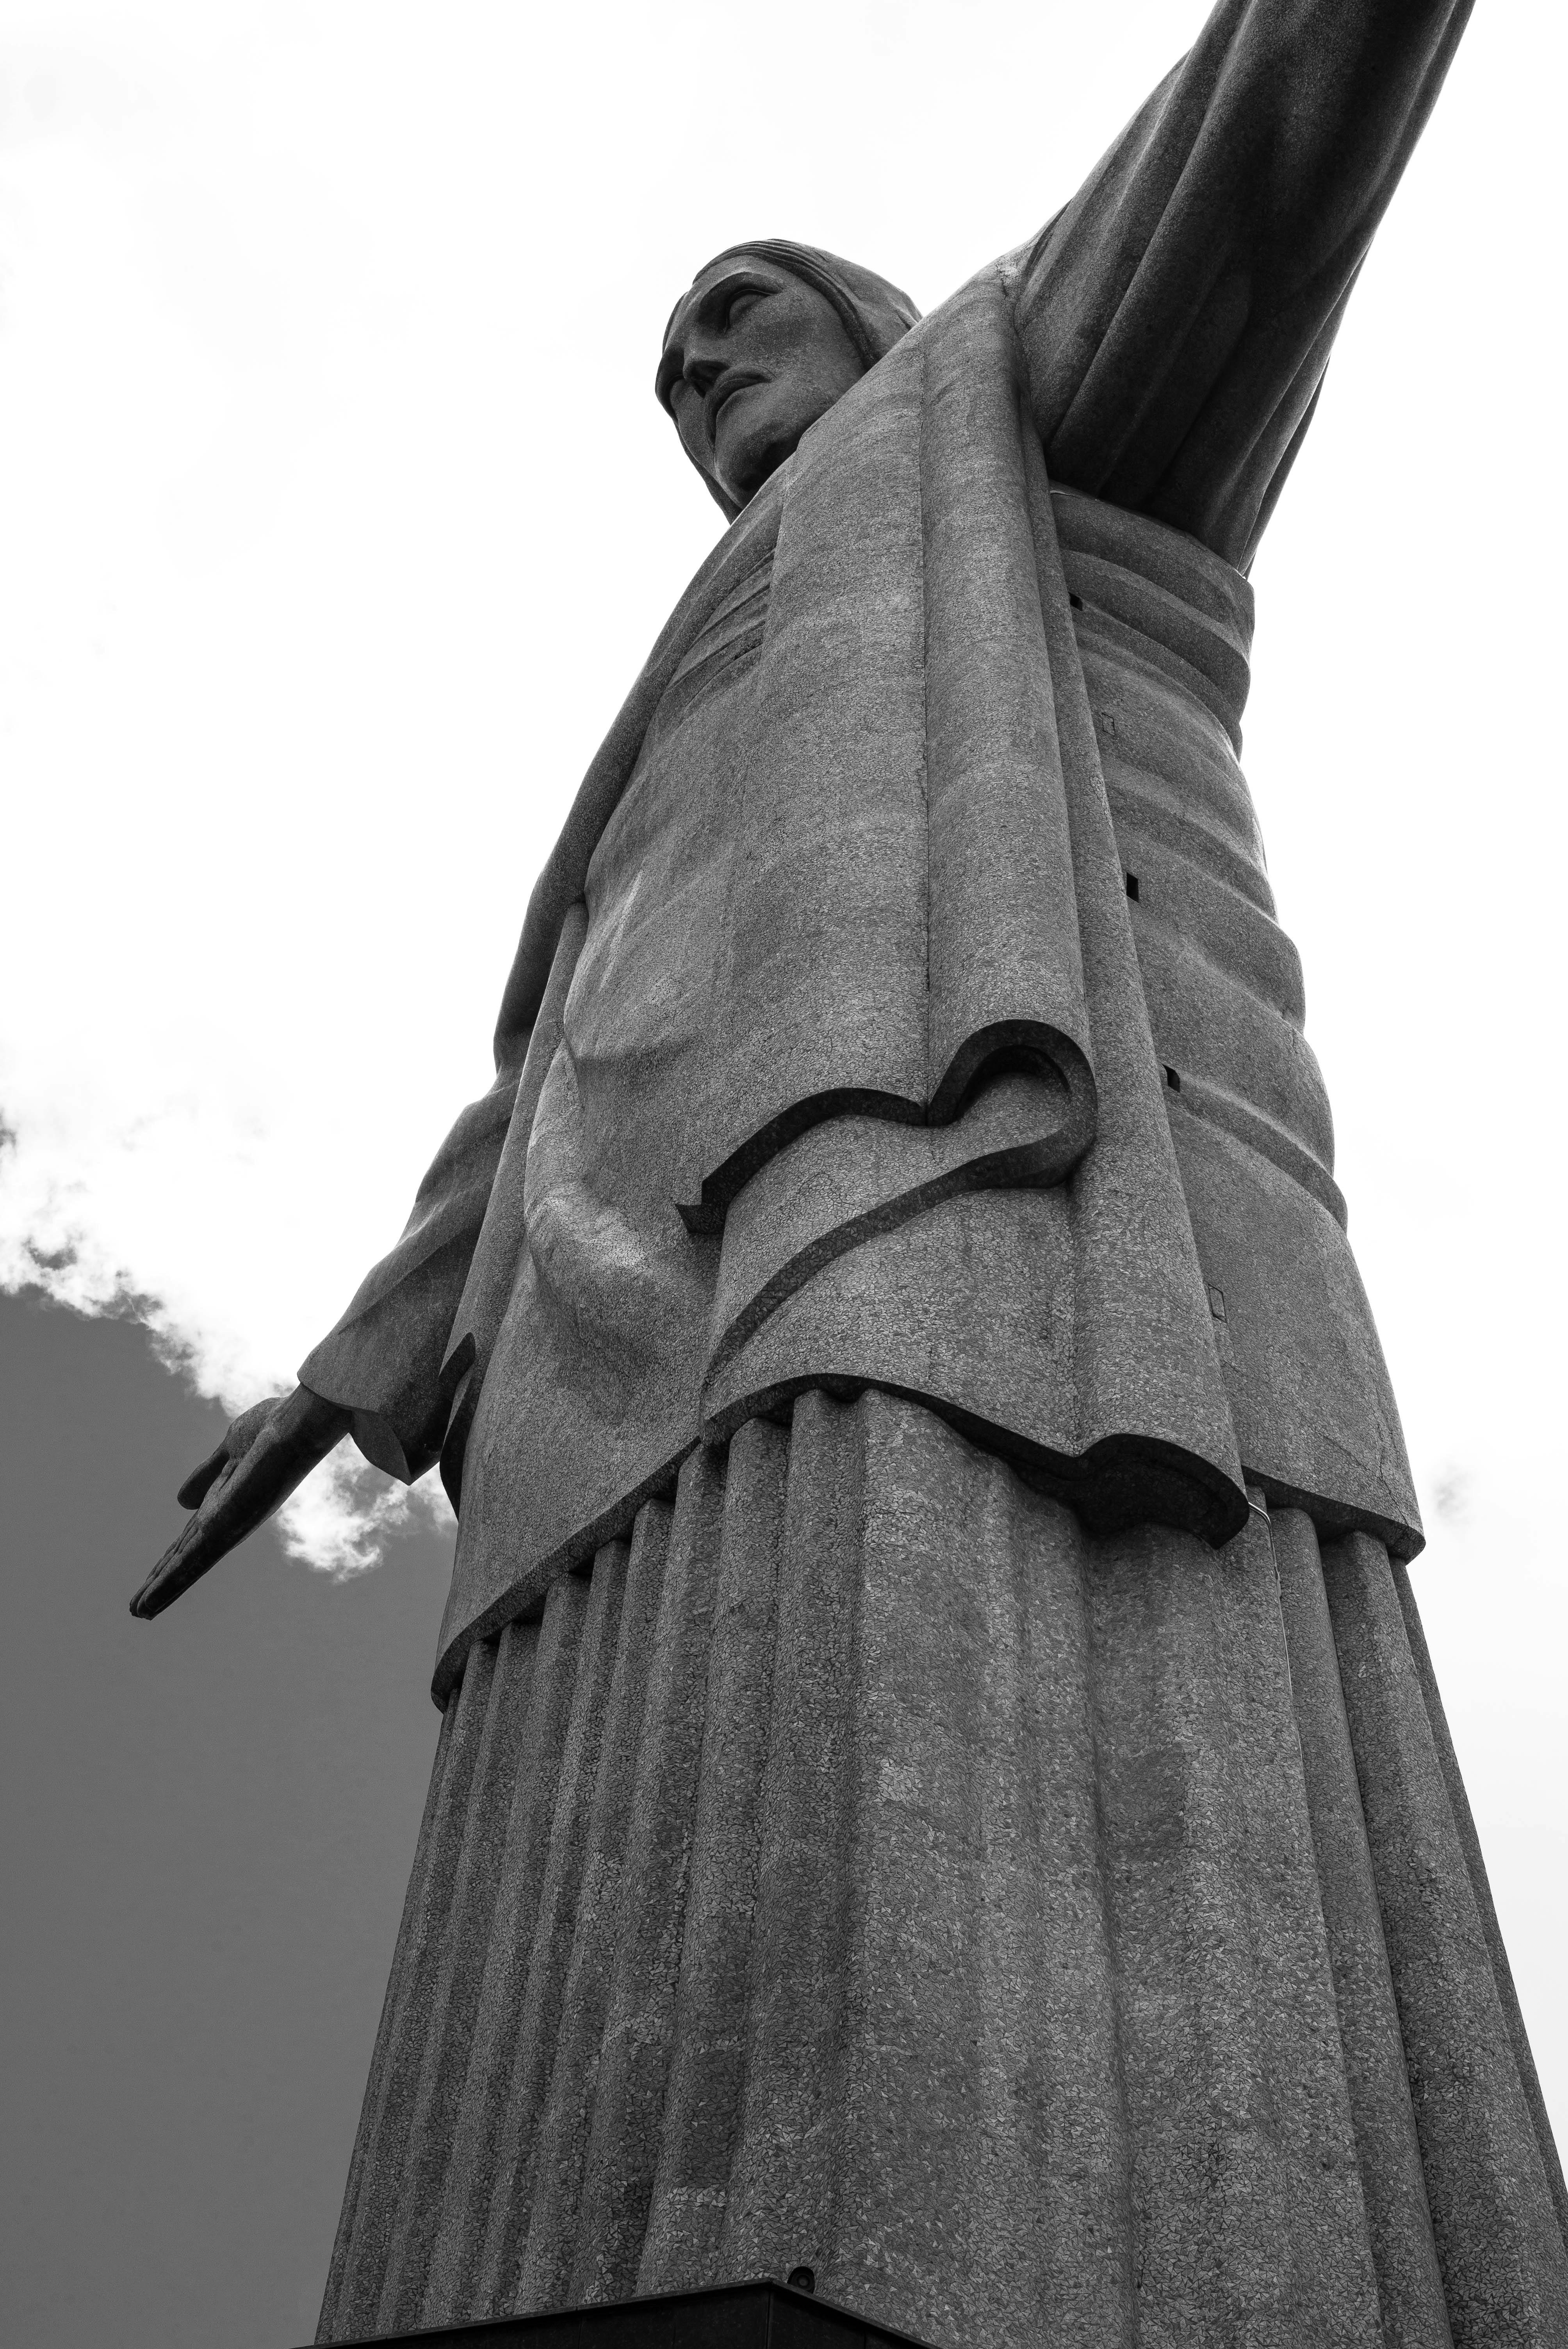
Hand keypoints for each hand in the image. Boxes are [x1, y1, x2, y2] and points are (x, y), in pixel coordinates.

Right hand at [130, 1385, 350, 1619]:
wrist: (301, 1421)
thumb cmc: (277, 1427)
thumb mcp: (231, 1450)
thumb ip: (207, 1474)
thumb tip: (182, 1502)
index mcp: (227, 1503)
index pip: (192, 1538)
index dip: (170, 1558)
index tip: (151, 1579)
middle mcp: (228, 1520)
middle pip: (189, 1557)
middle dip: (163, 1582)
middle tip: (137, 1610)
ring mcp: (228, 1524)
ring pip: (189, 1565)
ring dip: (162, 1589)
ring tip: (138, 1613)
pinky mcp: (227, 1525)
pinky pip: (194, 1559)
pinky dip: (171, 1581)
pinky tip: (154, 1599)